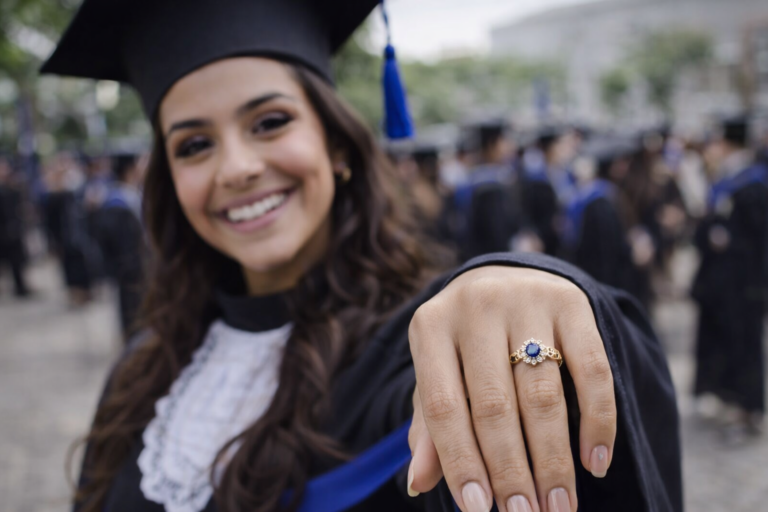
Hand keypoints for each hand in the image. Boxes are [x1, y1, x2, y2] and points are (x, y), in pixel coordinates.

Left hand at [407, 266, 615, 511]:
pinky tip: (594, 462)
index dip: (460, 461)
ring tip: (558, 506)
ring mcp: (526, 298)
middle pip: (494, 404)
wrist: (503, 280)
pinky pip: (593, 370)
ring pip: (542, 394)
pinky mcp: (571, 302)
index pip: (442, 405)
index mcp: (431, 326)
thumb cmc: (463, 345)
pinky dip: (597, 421)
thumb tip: (418, 482)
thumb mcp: (438, 374)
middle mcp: (476, 305)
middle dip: (510, 471)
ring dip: (553, 460)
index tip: (478, 510)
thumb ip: (428, 425)